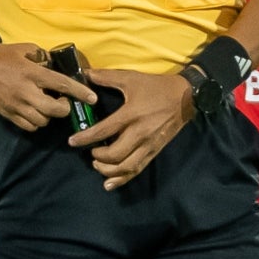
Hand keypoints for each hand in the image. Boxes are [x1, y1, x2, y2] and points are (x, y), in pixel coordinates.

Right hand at [0, 43, 97, 131]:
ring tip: (47, 107)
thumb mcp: (26, 48)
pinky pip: (28, 126)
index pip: (61, 84)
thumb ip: (43, 57)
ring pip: (42, 121)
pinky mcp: (8, 114)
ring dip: (49, 116)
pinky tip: (35, 114)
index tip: (92, 99)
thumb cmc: (4, 55)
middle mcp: (26, 91)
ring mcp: (16, 105)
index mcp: (32, 73)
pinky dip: (36, 123)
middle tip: (63, 102)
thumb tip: (57, 66)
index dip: (79, 92)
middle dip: (64, 109)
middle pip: (53, 110)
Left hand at [67, 69, 194, 190]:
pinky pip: (138, 169)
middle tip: (90, 152)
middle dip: (98, 157)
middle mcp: (140, 132)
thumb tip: (86, 74)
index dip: (86, 138)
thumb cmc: (156, 87)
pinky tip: (110, 184)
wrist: (186, 97)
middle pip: (116, 154)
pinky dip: (123, 179)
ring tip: (97, 165)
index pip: (105, 130)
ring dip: (108, 170)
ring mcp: (149, 144)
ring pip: (127, 166)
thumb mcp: (131, 78)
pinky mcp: (155, 151)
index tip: (72, 142)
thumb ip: (107, 77)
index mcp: (132, 114)